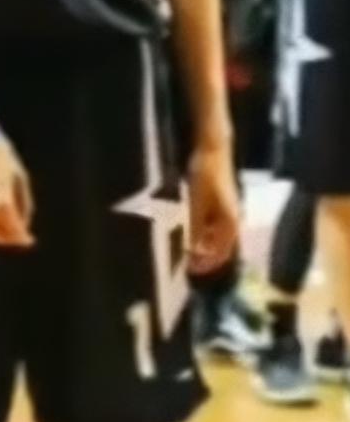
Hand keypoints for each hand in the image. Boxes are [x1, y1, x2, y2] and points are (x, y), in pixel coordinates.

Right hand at [0, 136, 33, 247]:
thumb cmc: (0, 153)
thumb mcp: (20, 175)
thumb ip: (24, 202)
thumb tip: (24, 222)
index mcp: (3, 201)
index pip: (14, 230)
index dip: (23, 239)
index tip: (30, 241)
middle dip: (9, 240)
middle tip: (18, 238)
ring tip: (5, 233)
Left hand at [187, 143, 238, 274]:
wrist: (213, 150)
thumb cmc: (205, 175)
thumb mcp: (197, 204)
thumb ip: (195, 229)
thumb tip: (194, 252)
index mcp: (231, 221)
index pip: (223, 252)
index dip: (209, 264)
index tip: (193, 272)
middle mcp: (233, 218)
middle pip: (221, 246)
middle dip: (206, 257)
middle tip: (187, 265)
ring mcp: (228, 211)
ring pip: (217, 236)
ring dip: (204, 245)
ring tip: (187, 252)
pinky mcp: (221, 203)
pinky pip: (214, 225)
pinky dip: (203, 233)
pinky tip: (191, 234)